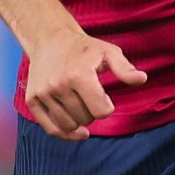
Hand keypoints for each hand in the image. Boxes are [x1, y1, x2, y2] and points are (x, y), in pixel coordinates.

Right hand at [22, 25, 146, 138]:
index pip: (101, 111)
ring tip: (80, 105)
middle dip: (92, 112)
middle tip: (89, 97)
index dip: (107, 107)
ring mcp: (43, 93)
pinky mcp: (32, 100)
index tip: (104, 97)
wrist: (50, 40)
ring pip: (69, 126)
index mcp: (79, 75)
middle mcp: (58, 85)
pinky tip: (76, 131)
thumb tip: (142, 79)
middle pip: (85, 119)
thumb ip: (125, 68)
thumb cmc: (84, 49)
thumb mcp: (108, 52)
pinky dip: (65, 134)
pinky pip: (51, 129)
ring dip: (79, 121)